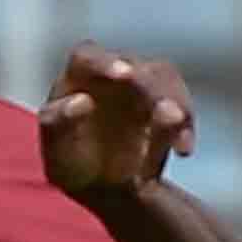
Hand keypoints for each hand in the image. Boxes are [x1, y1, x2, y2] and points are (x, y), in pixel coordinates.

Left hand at [39, 44, 198, 206]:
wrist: (99, 184)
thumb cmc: (71, 161)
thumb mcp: (57, 151)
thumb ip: (58, 123)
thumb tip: (81, 100)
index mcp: (78, 76)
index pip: (88, 57)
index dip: (106, 62)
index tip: (123, 74)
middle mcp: (114, 73)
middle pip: (137, 68)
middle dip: (152, 87)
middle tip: (165, 110)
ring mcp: (143, 85)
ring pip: (165, 82)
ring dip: (176, 105)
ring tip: (177, 138)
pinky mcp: (167, 104)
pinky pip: (181, 110)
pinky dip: (184, 128)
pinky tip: (183, 149)